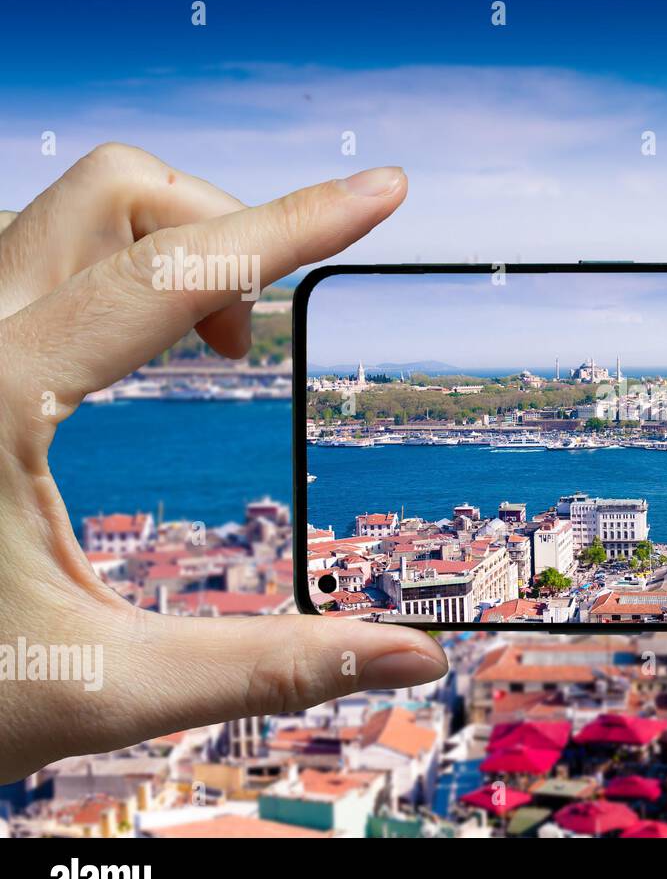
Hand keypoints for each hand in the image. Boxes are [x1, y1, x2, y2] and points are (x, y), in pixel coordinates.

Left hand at [0, 144, 447, 782]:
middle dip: (223, 230)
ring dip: (171, 248)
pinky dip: (119, 271)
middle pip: (115, 194)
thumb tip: (415, 658)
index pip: (170, 274)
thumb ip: (270, 667)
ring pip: (72, 212)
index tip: (383, 192)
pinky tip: (140, 351)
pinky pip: (39, 256)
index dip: (295, 226)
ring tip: (219, 349)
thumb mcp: (106, 686)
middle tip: (260, 343)